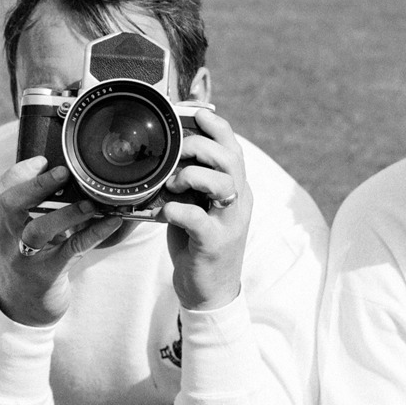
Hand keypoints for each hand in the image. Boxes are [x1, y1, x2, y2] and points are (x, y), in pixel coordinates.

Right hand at [0, 157, 122, 326]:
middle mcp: (6, 239)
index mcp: (0, 225)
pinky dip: (92, 234)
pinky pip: (70, 250)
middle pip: (10, 205)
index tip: (41, 160)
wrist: (23, 309)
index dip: (17, 173)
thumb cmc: (27, 262)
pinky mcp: (46, 275)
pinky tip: (111, 222)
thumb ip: (31, 208)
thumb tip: (68, 176)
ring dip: (66, 213)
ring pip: (38, 230)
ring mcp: (23, 258)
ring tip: (90, 202)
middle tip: (63, 172)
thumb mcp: (18, 234)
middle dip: (36, 185)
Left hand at [160, 110, 251, 310]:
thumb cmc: (198, 241)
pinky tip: (166, 210)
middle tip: (177, 153)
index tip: (195, 113)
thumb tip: (167, 152)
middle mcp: (239, 201)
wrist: (210, 291)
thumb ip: (191, 180)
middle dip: (200, 147)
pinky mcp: (215, 244)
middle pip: (231, 159)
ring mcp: (230, 223)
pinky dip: (178, 210)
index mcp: (236, 187)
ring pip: (224, 184)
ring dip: (193, 175)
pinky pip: (199, 219)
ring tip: (173, 184)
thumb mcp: (198, 204)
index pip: (233, 148)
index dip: (217, 127)